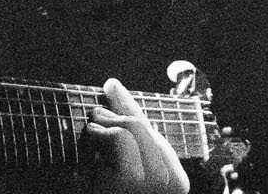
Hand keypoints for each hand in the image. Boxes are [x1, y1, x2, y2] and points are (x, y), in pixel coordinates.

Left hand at [87, 78, 190, 193]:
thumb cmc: (106, 193)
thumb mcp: (124, 171)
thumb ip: (130, 140)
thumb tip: (115, 88)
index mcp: (175, 184)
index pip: (154, 134)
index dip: (129, 106)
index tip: (111, 85)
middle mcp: (171, 185)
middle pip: (144, 128)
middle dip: (117, 113)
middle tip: (95, 115)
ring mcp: (154, 185)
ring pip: (132, 130)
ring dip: (106, 124)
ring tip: (92, 132)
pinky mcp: (131, 181)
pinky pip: (120, 140)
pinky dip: (102, 134)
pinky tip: (92, 140)